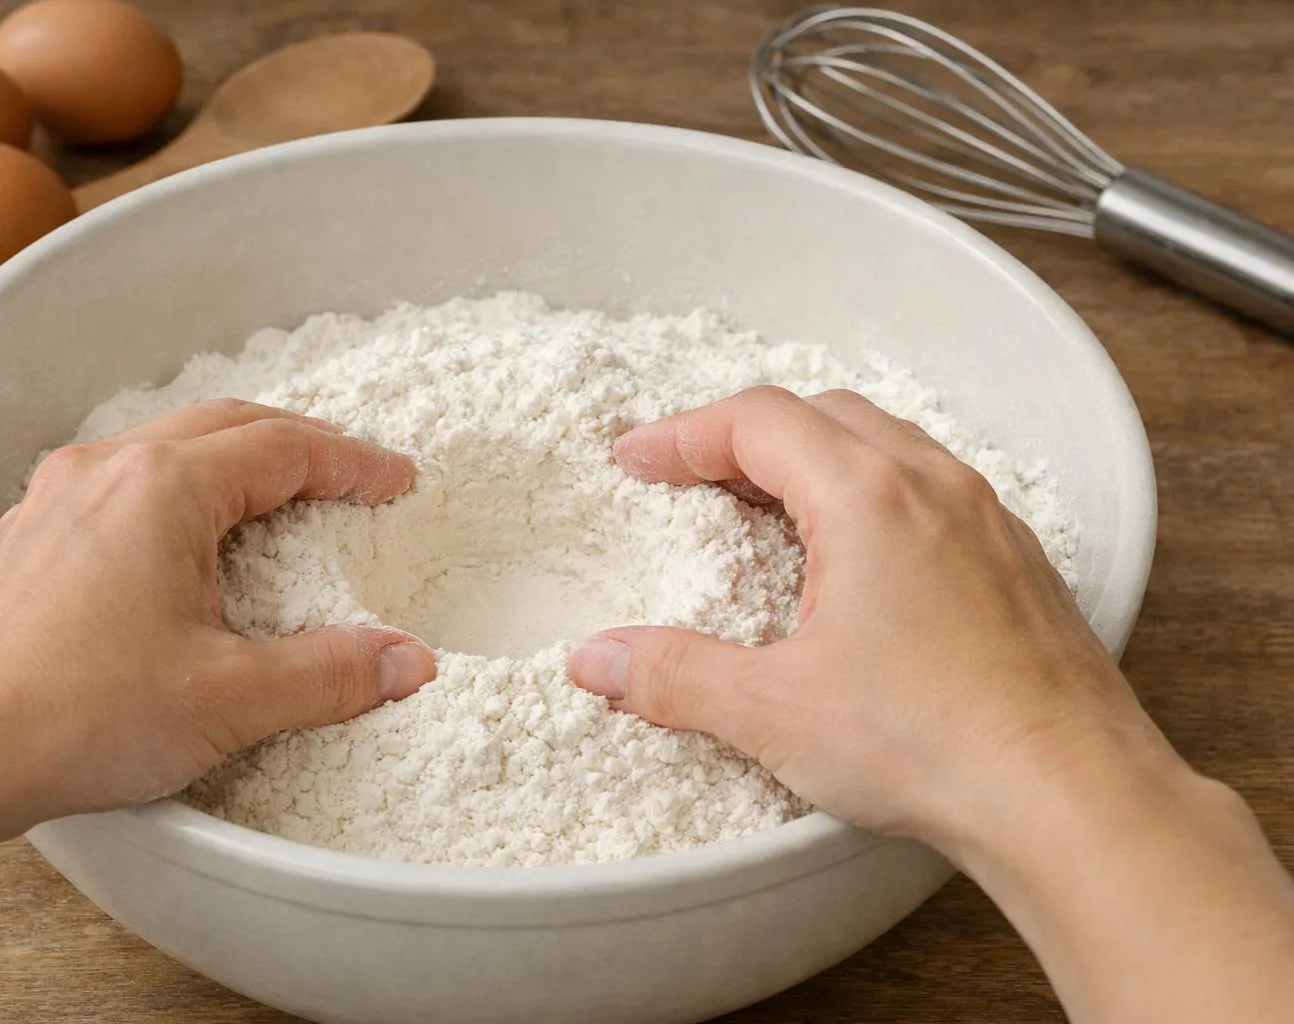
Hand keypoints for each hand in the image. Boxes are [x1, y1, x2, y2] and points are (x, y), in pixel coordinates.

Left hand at [0, 399, 436, 832]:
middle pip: (228, 426)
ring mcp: (57, 496)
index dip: (352, 463)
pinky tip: (189, 536)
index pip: (283, 449)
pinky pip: (123, 479)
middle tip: (355, 477)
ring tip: (282, 495)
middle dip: (302, 445)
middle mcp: (106, 469)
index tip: (398, 481)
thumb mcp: (228, 699)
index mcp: (163, 488)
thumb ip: (331, 673)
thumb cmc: (74, 717)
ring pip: (169, 445)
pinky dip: (182, 487)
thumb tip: (411, 662)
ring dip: (237, 458)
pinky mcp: (31, 534)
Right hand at [567, 386, 1171, 849]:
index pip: (757, 421)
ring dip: (816, 460)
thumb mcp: (774, 711)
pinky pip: (935, 493)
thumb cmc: (934, 741)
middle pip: (823, 416)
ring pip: (888, 447)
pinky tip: (861, 564)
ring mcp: (989, 520)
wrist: (1074, 796)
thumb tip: (596, 660)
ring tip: (770, 511)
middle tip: (693, 480)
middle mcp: (934, 487)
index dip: (682, 434)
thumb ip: (673, 676)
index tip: (638, 459)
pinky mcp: (1020, 563)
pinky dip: (875, 497)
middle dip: (745, 438)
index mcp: (868, 496)